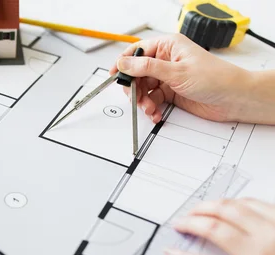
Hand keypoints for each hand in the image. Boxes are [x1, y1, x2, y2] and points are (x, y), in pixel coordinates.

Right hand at [109, 33, 252, 123]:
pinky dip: (151, 108)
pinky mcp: (171, 93)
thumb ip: (147, 67)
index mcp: (168, 47)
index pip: (137, 51)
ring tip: (150, 109)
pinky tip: (156, 113)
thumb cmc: (215, 78)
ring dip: (143, 102)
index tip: (115, 75)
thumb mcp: (176, 71)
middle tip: (136, 99)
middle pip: (137, 73)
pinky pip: (152, 100)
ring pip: (143, 89)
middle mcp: (166, 60)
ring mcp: (168, 77)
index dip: (124, 62)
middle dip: (135, 88)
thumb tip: (124, 62)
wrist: (234, 99)